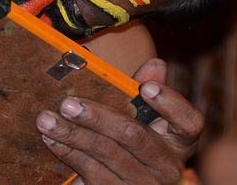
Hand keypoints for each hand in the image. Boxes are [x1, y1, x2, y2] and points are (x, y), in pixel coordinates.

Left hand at [35, 58, 203, 183]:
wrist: (125, 181)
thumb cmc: (135, 137)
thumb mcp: (145, 115)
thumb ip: (146, 89)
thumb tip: (156, 64)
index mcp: (180, 140)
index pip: (189, 122)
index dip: (170, 104)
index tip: (146, 88)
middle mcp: (167, 165)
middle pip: (134, 136)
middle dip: (97, 117)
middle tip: (68, 104)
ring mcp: (142, 184)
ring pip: (105, 154)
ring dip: (72, 135)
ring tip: (47, 119)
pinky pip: (90, 172)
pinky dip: (68, 152)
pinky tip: (51, 138)